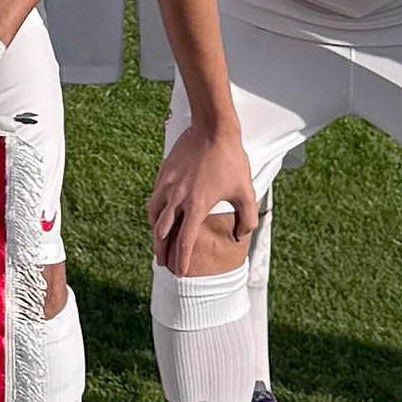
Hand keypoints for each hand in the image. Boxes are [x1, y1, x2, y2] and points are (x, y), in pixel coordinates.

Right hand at [148, 122, 258, 268]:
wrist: (212, 129)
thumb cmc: (231, 160)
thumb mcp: (246, 191)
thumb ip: (246, 219)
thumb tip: (239, 237)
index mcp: (197, 206)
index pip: (185, 241)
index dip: (182, 260)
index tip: (181, 273)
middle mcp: (178, 198)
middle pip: (163, 234)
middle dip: (162, 253)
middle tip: (164, 265)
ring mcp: (167, 186)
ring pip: (155, 218)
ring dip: (155, 235)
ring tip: (158, 245)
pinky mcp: (163, 175)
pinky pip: (154, 201)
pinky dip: (154, 215)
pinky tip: (158, 219)